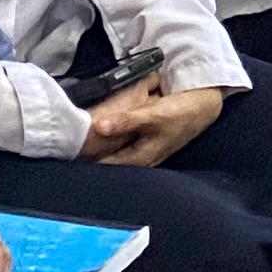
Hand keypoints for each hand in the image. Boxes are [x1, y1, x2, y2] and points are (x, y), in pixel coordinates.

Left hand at [81, 80, 224, 166]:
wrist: (204, 105)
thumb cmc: (181, 113)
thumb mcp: (153, 115)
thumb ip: (126, 121)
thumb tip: (98, 128)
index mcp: (139, 158)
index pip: (103, 165)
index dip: (85, 157)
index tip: (67, 150)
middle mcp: (139, 159)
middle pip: (106, 159)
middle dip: (89, 151)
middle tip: (68, 140)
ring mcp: (142, 150)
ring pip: (113, 150)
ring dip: (99, 144)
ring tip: (78, 135)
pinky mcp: (144, 140)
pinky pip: (121, 141)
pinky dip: (110, 135)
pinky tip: (101, 127)